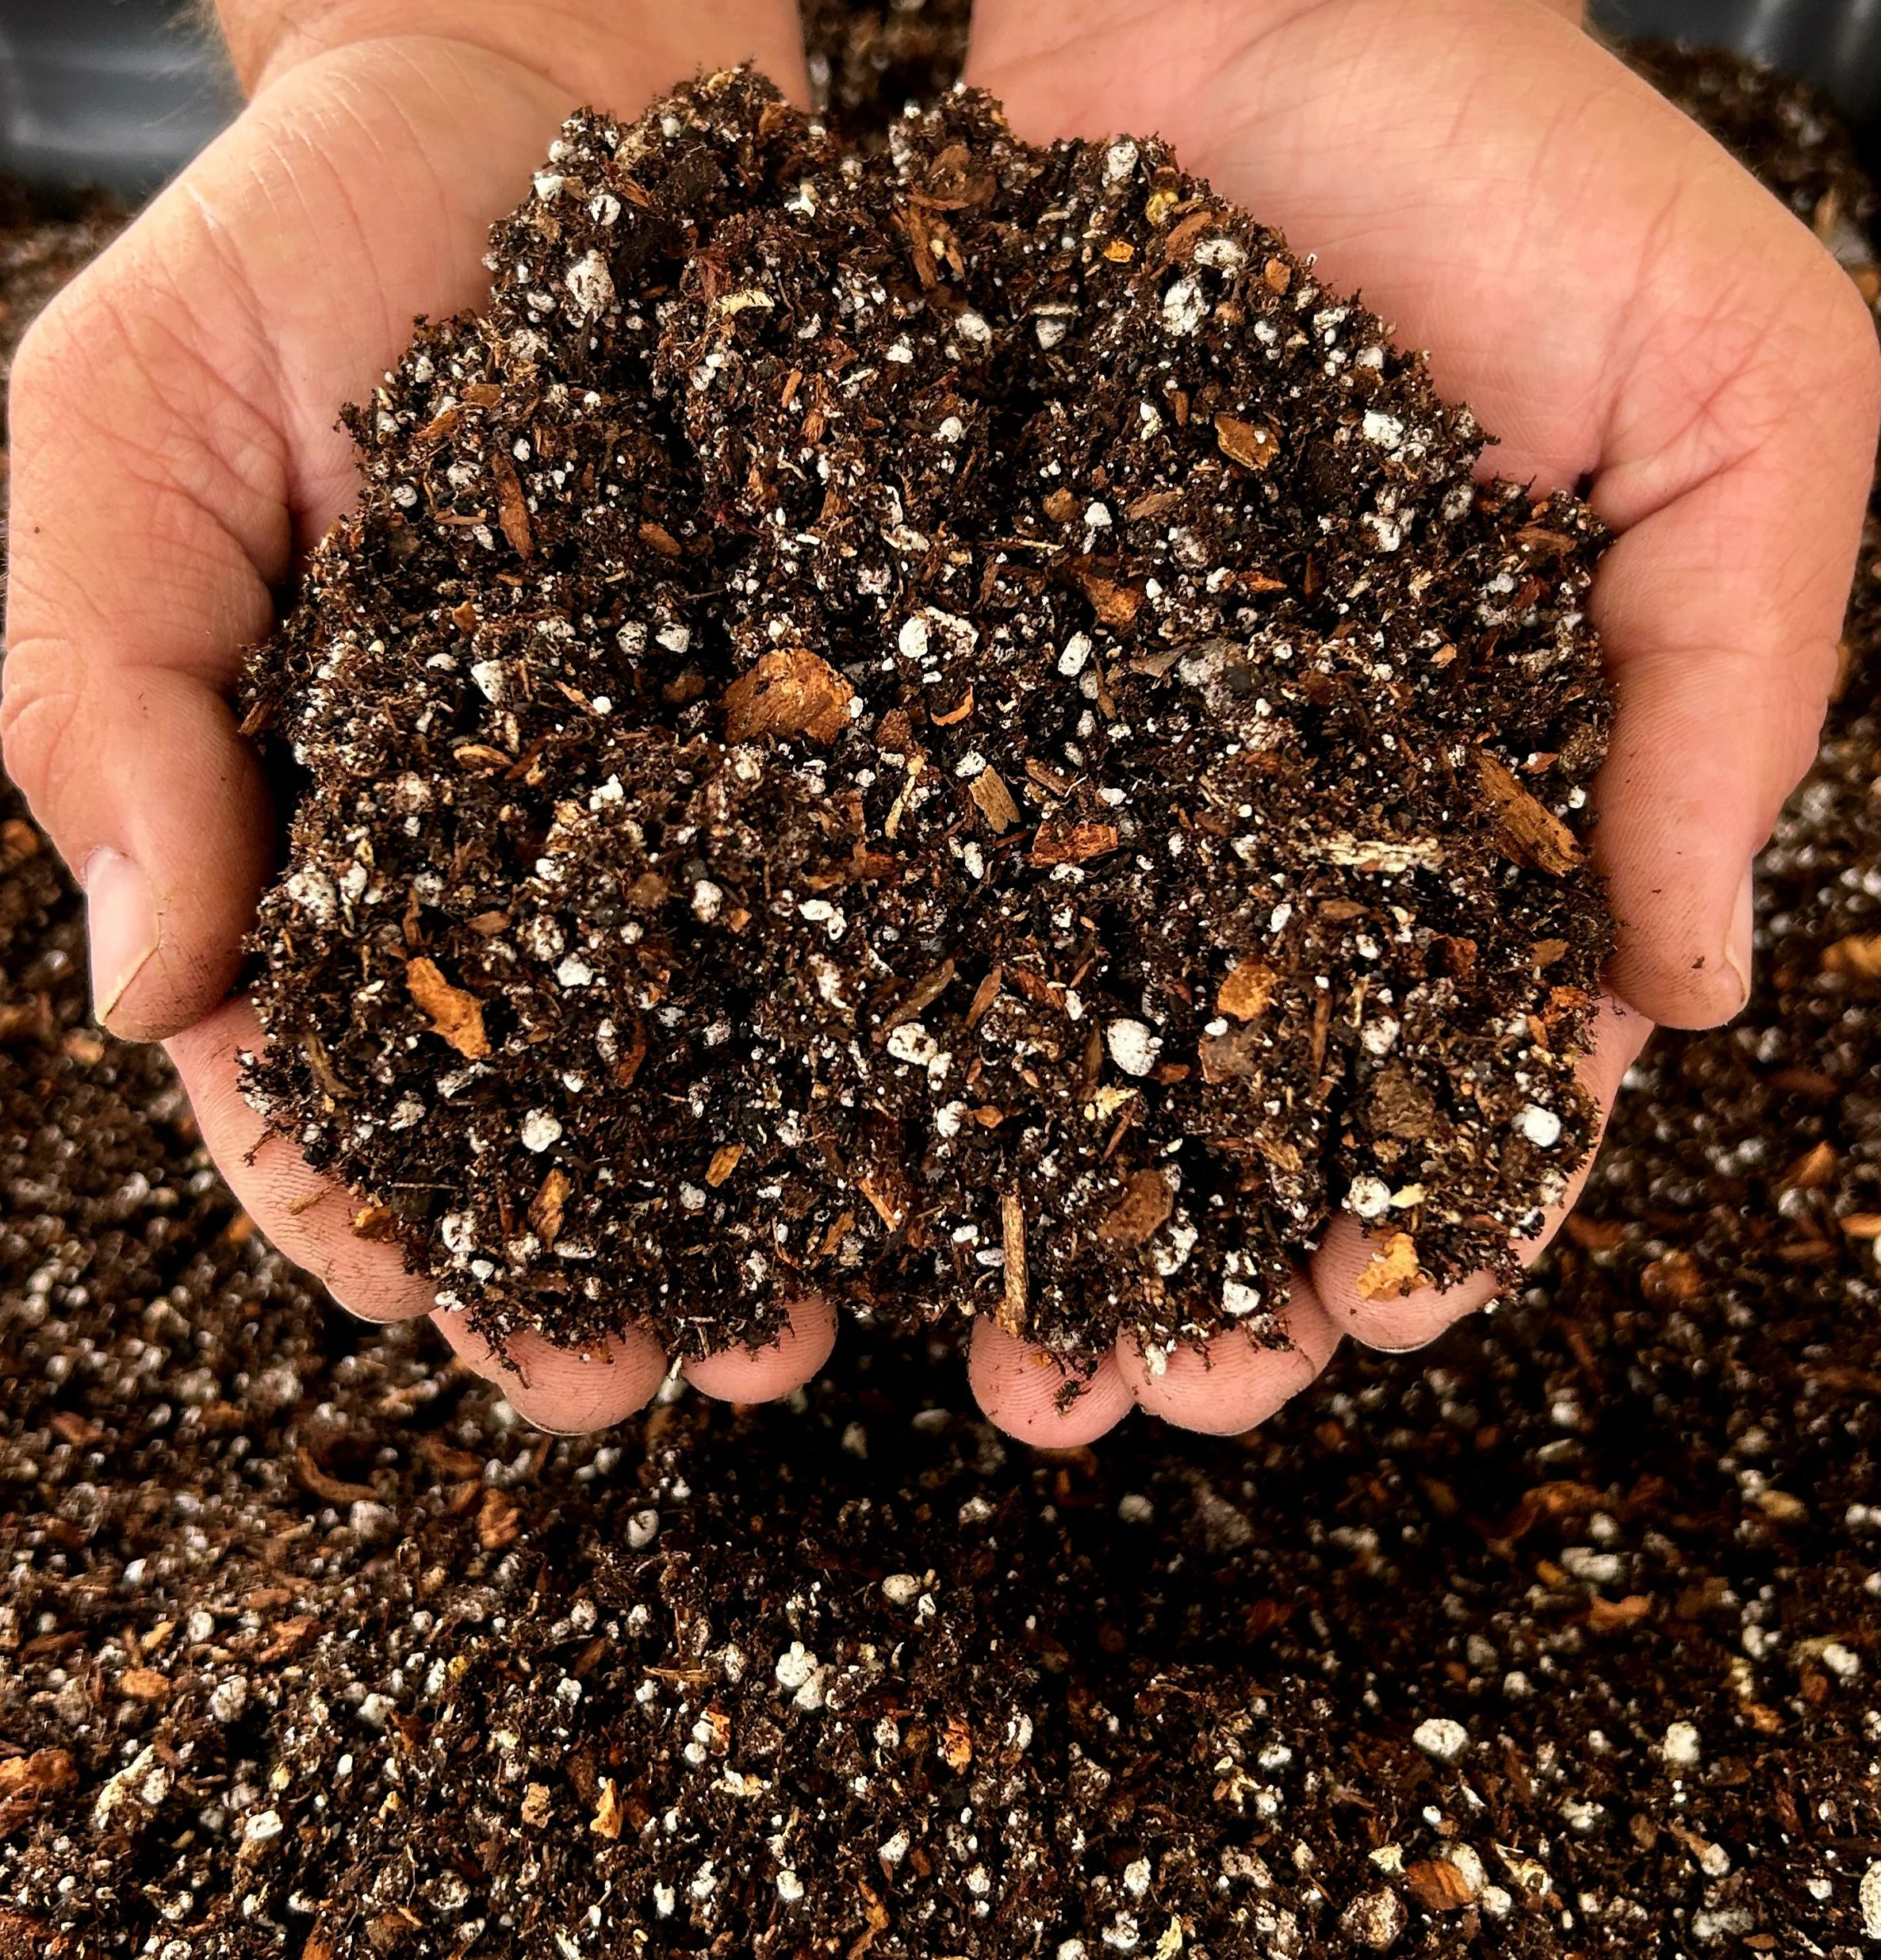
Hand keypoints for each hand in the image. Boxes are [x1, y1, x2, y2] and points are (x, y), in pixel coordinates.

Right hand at [4, 1, 835, 1432]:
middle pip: (553, 1110)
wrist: (545, 67)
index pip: (321, 1075)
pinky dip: (902, 1002)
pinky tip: (955, 1114)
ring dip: (767, 1200)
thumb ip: (110, 696)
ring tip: (821, 1328)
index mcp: (326, 823)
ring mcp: (691, 787)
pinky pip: (871, 873)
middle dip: (597, 1262)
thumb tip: (140, 991)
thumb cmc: (305, 240)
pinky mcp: (838, 703)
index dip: (371, 1218)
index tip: (443, 1323)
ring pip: (728, 1041)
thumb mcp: (132, 435)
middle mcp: (525, 846)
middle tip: (666, 1384)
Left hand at [955, 0, 1879, 1441]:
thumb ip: (1728, 692)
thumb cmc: (1503, 168)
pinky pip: (900, 893)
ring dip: (1043, 1231)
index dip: (1436, 1200)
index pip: (1469, 1045)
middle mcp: (1260, 809)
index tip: (1383, 1323)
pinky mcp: (929, 683)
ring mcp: (1083, 758)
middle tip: (1167, 1408)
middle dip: (1214, 1271)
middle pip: (1239, 1096)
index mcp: (1467, 781)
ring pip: (1056, 1046)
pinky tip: (859, 1203)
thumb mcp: (1740, 400)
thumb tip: (1700, 993)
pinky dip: (886, 1048)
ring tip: (1015, 1386)